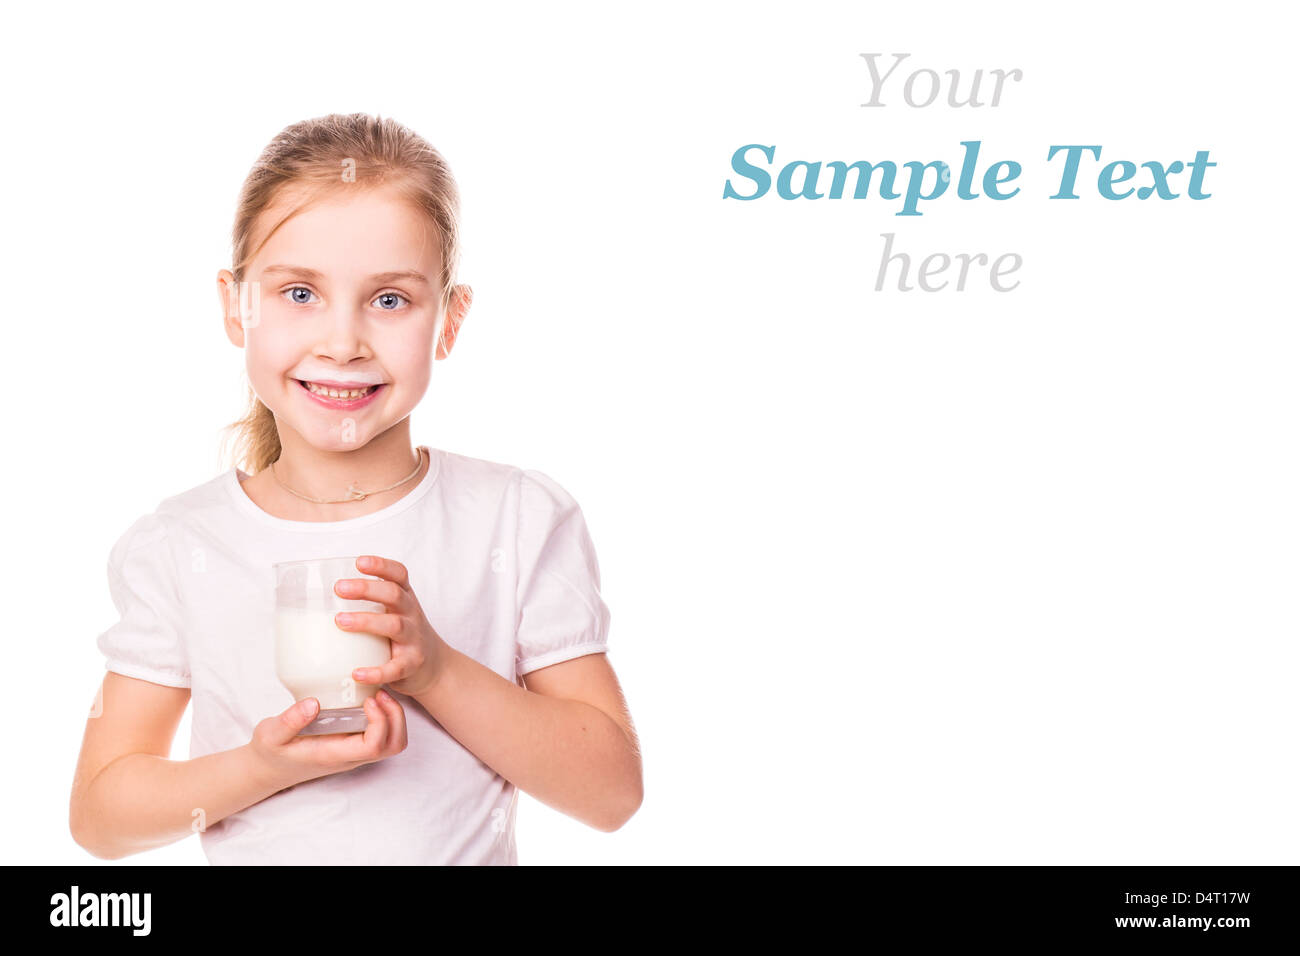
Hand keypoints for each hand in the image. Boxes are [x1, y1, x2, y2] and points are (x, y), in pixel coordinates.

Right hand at [248, 692, 407, 788]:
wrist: (267, 769)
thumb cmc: (270, 752)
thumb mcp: (270, 735)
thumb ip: (289, 721)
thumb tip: (313, 703)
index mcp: (334, 755)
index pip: (374, 746)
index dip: (381, 721)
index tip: (368, 699)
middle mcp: (350, 756)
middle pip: (393, 745)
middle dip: (395, 717)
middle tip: (378, 694)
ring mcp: (354, 752)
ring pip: (391, 742)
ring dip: (393, 717)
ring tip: (376, 696)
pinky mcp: (353, 745)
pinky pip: (382, 735)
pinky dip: (385, 717)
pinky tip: (368, 700)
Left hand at [333, 555, 446, 697]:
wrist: (434, 666)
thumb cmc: (402, 636)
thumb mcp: (393, 613)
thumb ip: (368, 604)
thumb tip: (314, 600)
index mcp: (405, 599)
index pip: (398, 574)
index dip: (381, 566)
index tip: (359, 562)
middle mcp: (411, 614)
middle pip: (394, 595)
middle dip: (367, 589)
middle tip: (339, 588)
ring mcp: (413, 639)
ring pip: (394, 625)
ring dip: (366, 621)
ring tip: (340, 621)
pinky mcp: (412, 664)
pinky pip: (395, 667)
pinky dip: (376, 671)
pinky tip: (356, 673)